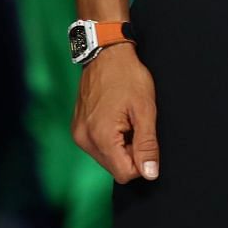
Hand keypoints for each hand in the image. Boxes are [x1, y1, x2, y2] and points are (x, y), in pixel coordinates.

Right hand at [73, 44, 159, 182]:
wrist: (106, 54)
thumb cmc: (128, 77)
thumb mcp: (145, 109)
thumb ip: (147, 144)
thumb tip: (150, 173)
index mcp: (100, 137)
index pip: (124, 173)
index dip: (142, 163)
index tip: (148, 142)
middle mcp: (84, 140)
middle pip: (114, 168)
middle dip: (131, 153)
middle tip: (137, 126)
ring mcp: (78, 135)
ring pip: (106, 158)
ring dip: (121, 146)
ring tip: (127, 120)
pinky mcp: (77, 129)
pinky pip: (98, 147)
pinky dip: (111, 139)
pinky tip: (117, 118)